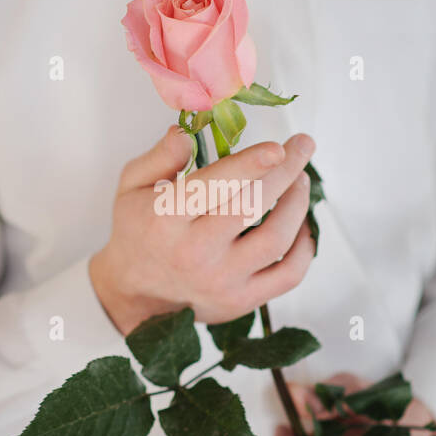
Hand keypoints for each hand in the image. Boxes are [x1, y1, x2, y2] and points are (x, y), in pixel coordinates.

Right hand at [89, 125, 316, 333]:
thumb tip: (185, 135)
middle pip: (251, 207)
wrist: (136, 293)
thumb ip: (159, 157)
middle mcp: (195, 252)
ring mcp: (222, 280)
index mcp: (165, 218)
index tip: (278, 148)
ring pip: (276, 240)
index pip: (212, 187)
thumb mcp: (131, 186)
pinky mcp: (242, 301)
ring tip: (301, 180)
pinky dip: (305, 246)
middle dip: (285, 172)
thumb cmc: (137, 231)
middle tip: (302, 146)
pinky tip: (302, 223)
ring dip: (297, 204)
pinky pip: (288, 275)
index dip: (249, 165)